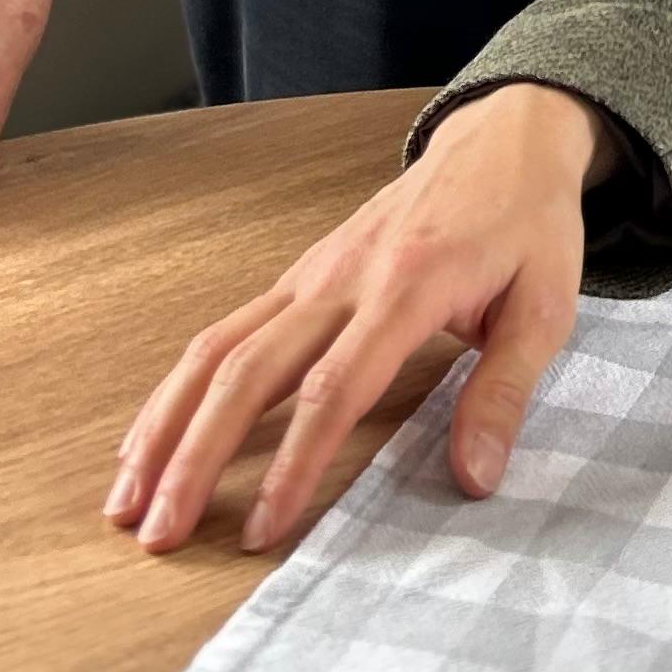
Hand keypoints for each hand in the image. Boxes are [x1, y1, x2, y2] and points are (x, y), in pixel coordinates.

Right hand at [107, 83, 612, 555]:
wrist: (504, 138)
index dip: (294, 464)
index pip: (334, 389)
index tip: (260, 532)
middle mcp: (341, 279)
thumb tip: (474, 479)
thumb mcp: (547, 305)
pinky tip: (148, 438)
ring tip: (125, 501)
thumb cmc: (528, 225)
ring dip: (166, 426)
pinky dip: (178, 387)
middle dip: (197, 457)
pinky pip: (225, 332)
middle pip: (250, 373)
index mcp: (407, 287)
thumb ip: (504, 390)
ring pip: (217, 349)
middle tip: (159, 533)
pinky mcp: (298, 277)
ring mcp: (310, 275)